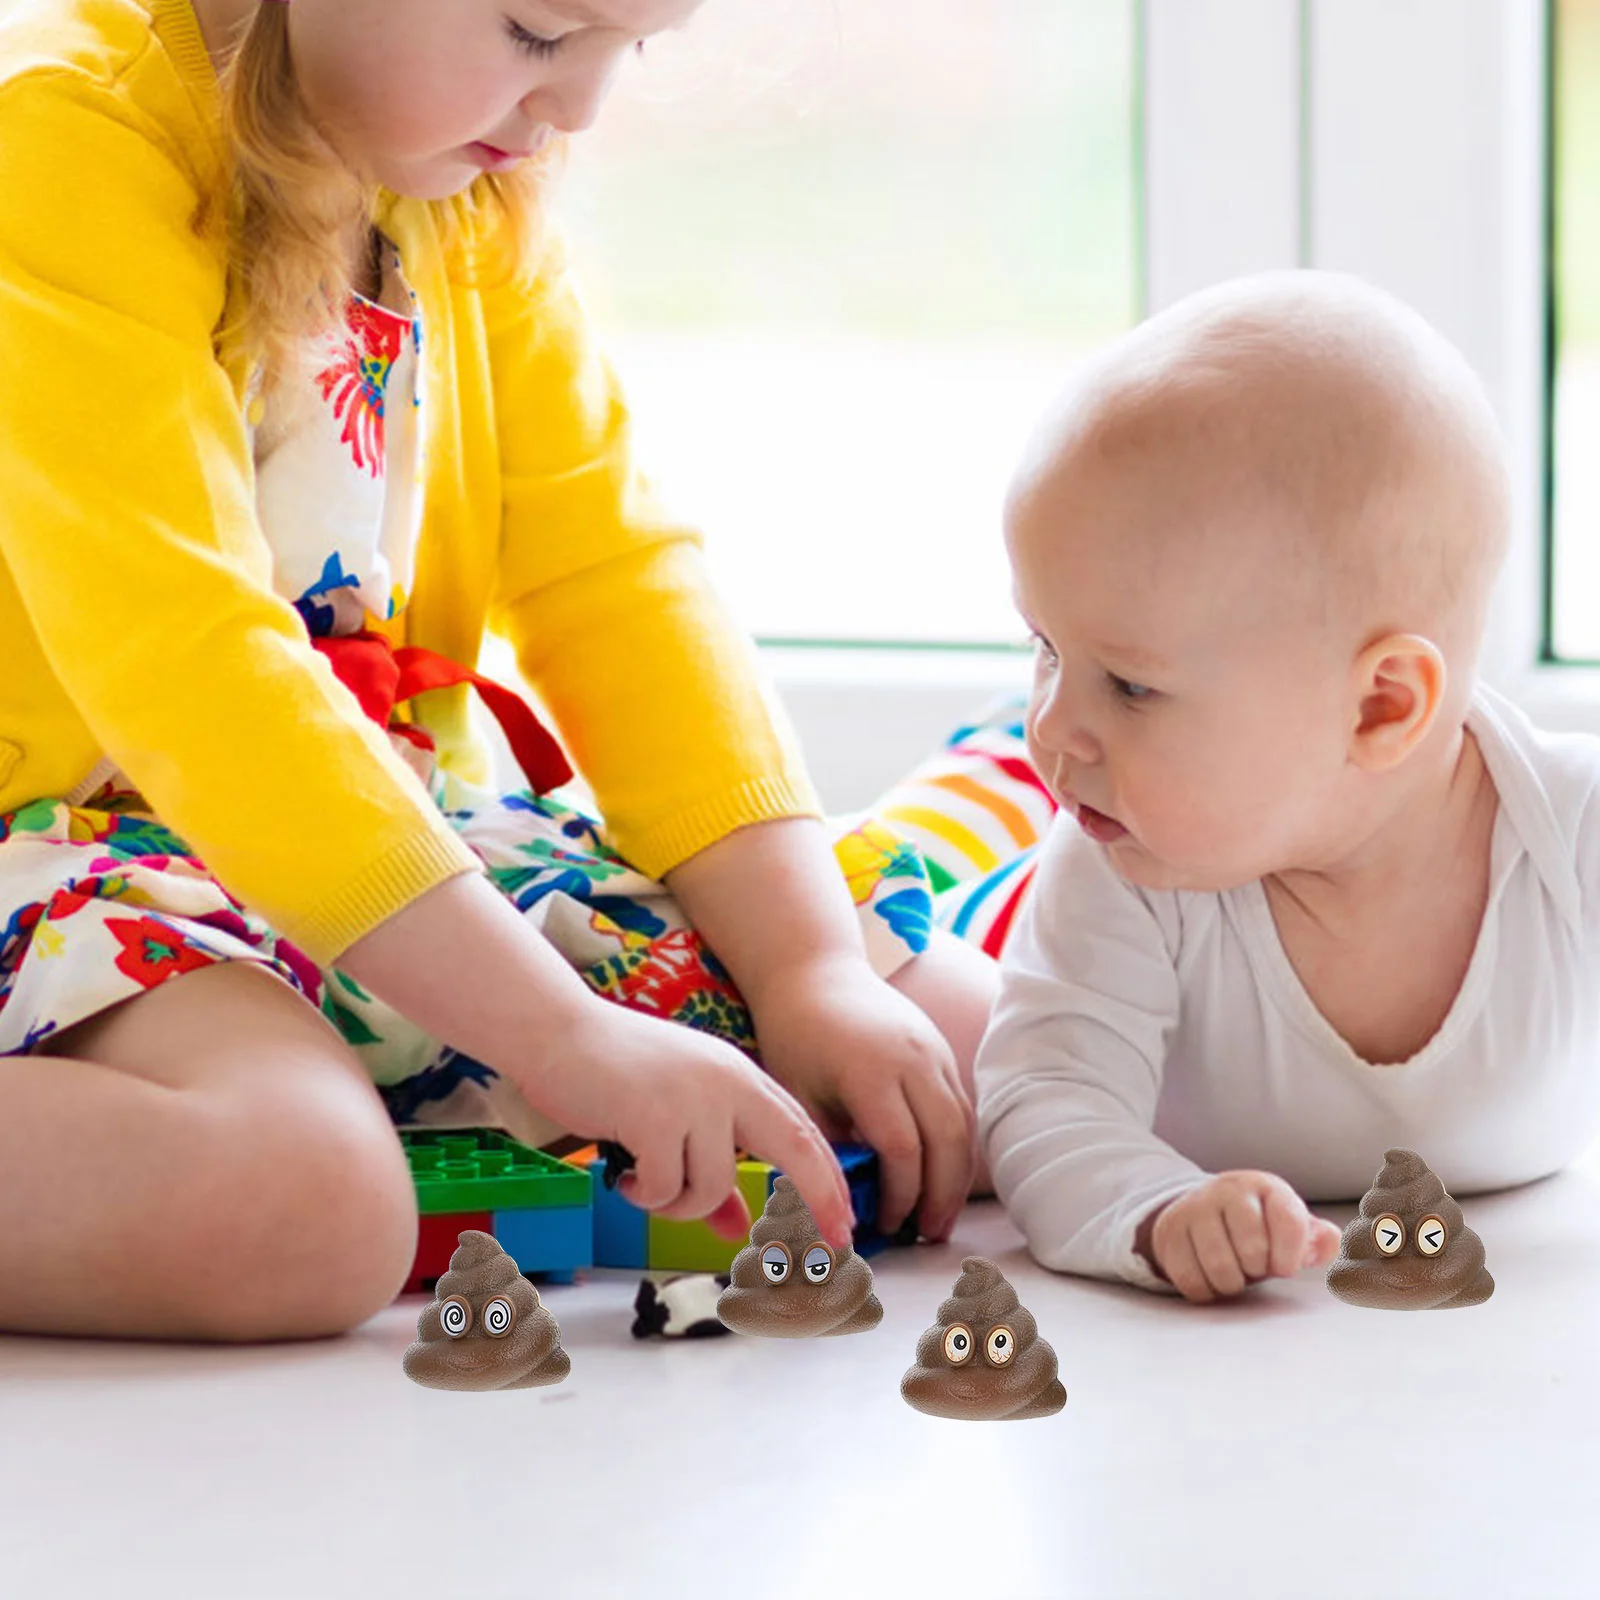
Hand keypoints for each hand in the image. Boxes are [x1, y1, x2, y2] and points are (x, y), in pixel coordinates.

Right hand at [520, 993, 854, 1249]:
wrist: (557, 1032)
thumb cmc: (614, 1073)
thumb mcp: (675, 1114)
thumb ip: (707, 1169)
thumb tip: (733, 1227)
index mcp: (739, 1077)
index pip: (801, 1130)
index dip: (827, 1180)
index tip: (844, 1223)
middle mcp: (727, 1082)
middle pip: (795, 1147)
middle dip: (818, 1200)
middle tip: (833, 1246)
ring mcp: (692, 1098)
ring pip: (713, 1186)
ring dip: (678, 1203)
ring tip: (645, 1182)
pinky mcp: (653, 1117)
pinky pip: (665, 1189)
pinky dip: (644, 1195)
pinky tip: (623, 1174)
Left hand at [746, 953, 974, 1241]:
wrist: (814, 971)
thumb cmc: (795, 1035)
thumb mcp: (798, 1095)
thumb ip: (828, 1147)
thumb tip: (849, 1206)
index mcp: (872, 1071)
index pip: (903, 1149)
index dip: (900, 1195)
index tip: (886, 1225)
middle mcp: (913, 1059)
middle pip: (947, 1140)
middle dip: (941, 1196)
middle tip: (929, 1235)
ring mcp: (933, 1050)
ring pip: (963, 1125)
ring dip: (957, 1176)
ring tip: (940, 1216)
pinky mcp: (941, 1048)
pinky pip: (961, 1105)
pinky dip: (957, 1146)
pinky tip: (942, 1176)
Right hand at [1136, 1170, 1341, 1302]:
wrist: (1202, 1213)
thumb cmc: (1258, 1227)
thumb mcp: (1289, 1228)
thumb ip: (1318, 1239)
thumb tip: (1329, 1241)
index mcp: (1264, 1187)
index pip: (1288, 1221)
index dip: (1290, 1255)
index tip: (1285, 1267)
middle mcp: (1227, 1190)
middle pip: (1252, 1248)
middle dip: (1257, 1269)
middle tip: (1253, 1266)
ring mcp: (1194, 1208)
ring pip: (1219, 1266)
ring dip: (1232, 1283)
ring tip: (1234, 1273)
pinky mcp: (1169, 1231)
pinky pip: (1191, 1278)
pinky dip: (1205, 1290)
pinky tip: (1210, 1277)